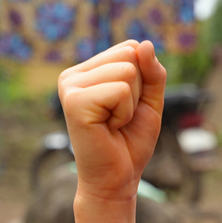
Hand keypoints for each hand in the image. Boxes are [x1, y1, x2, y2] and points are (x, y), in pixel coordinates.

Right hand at [57, 40, 165, 206]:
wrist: (118, 178)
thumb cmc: (130, 141)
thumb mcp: (149, 99)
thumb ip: (152, 71)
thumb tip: (143, 44)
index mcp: (87, 70)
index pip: (131, 47)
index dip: (143, 79)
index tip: (126, 105)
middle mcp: (73, 74)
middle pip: (130, 56)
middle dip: (138, 90)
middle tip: (120, 117)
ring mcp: (70, 87)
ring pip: (127, 71)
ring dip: (131, 103)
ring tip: (114, 123)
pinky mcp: (74, 102)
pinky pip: (120, 91)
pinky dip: (124, 112)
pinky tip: (108, 127)